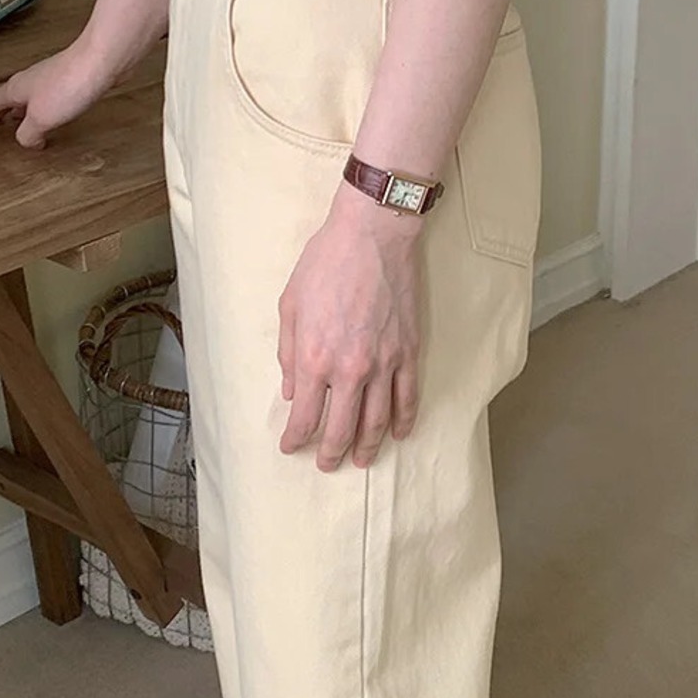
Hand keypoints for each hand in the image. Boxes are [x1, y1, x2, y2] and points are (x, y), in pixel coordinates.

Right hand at [0, 44, 99, 147]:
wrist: (102, 60)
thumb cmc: (69, 84)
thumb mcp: (40, 118)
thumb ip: (27, 133)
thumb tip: (27, 141)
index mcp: (16, 89)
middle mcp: (30, 82)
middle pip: (6, 100)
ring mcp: (51, 81)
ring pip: (28, 100)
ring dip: (19, 114)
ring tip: (17, 128)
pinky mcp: (70, 84)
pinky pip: (48, 102)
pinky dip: (42, 114)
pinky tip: (51, 122)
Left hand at [278, 182, 422, 467]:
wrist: (373, 232)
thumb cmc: (326, 261)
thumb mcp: (290, 303)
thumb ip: (288, 352)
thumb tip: (292, 390)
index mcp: (316, 358)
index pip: (305, 416)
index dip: (296, 438)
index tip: (291, 446)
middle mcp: (350, 369)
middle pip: (341, 429)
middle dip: (330, 452)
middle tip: (325, 465)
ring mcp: (383, 363)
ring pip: (377, 421)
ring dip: (367, 447)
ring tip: (359, 460)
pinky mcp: (408, 351)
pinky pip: (408, 397)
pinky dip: (404, 421)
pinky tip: (398, 435)